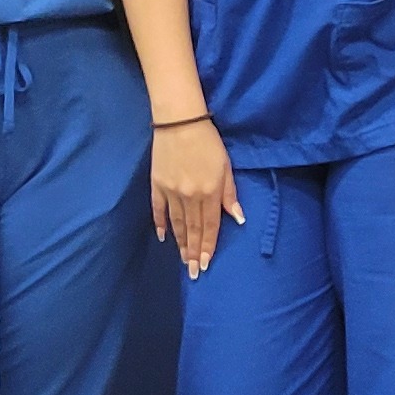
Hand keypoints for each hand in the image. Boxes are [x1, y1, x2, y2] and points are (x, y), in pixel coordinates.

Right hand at [150, 121, 240, 275]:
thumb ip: (230, 194)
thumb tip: (238, 218)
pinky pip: (158, 210)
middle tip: (192, 273)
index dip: (208, 247)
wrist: (179, 121)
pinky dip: (161, 224)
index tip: (205, 265)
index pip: (209, 226)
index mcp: (209, 192)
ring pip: (176, 224)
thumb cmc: (208, 141)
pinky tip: (163, 238)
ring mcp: (171, 192)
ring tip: (182, 260)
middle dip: (193, 253)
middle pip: (192, 230)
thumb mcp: (225, 166)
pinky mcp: (157, 185)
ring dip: (180, 244)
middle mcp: (189, 197)